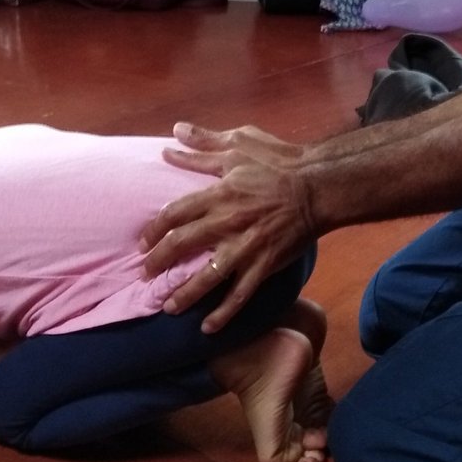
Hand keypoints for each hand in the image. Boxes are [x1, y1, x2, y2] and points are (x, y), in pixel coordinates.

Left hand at [140, 123, 316, 333]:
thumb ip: (204, 143)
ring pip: (206, 277)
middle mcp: (226, 221)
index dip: (153, 231)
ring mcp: (245, 247)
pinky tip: (208, 327)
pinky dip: (224, 314)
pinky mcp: (264, 265)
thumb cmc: (280, 161)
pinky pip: (240, 295)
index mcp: (218, 192)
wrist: (318, 186)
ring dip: (183, 294)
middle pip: (181, 245)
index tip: (142, 242)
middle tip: (145, 274)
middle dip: (158, 262)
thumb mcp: (240, 143)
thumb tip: (174, 134)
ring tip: (167, 306)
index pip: (174, 214)